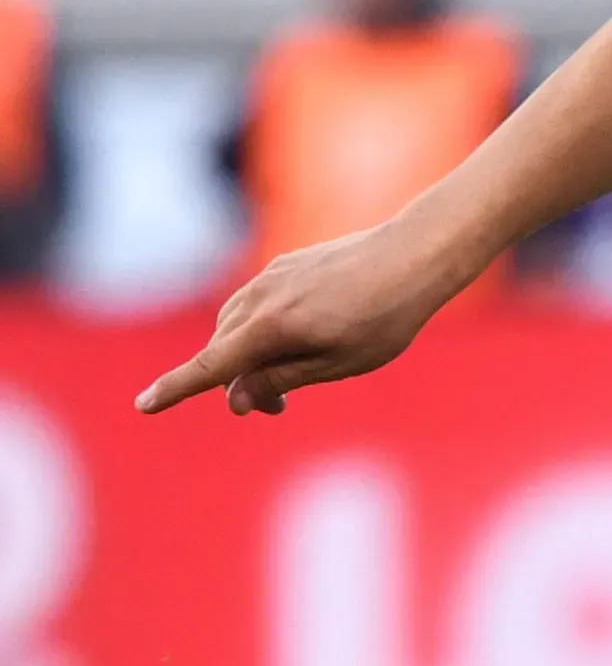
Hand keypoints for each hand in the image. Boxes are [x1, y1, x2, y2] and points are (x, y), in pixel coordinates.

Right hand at [136, 221, 459, 419]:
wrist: (411, 256)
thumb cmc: (384, 318)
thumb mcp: (338, 363)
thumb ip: (280, 379)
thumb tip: (234, 397)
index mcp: (271, 328)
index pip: (211, 367)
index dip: (175, 389)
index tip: (144, 406)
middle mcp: (260, 298)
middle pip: (224, 351)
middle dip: (238, 384)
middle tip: (279, 410)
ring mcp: (269, 278)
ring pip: (235, 327)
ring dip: (248, 358)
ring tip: (291, 378)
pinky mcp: (283, 267)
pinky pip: (254, 306)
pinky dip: (260, 332)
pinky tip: (299, 338)